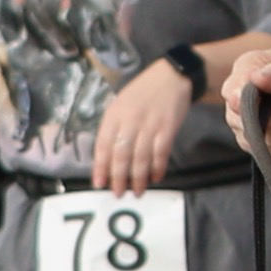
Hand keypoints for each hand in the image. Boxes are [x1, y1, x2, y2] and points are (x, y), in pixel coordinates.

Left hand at [89, 56, 196, 194]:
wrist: (171, 77)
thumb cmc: (143, 92)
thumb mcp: (121, 105)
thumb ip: (115, 127)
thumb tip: (109, 157)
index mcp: (114, 115)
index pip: (103, 144)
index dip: (101, 166)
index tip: (99, 184)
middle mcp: (130, 121)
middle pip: (121, 154)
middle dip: (118, 177)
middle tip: (118, 193)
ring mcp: (150, 125)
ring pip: (140, 157)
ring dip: (138, 178)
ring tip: (137, 192)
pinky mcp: (167, 128)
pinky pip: (160, 153)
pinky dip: (157, 167)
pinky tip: (155, 178)